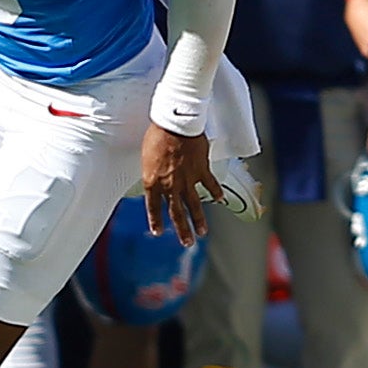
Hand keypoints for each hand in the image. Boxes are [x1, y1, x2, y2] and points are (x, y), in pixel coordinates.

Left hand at [142, 123, 218, 246]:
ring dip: (199, 220)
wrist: (175, 124)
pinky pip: (210, 185)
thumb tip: (156, 177)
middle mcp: (170, 185)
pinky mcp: (201, 170)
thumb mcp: (147, 156)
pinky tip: (220, 199)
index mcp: (153, 182)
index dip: (155, 220)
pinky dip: (215, 192)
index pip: (153, 207)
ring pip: (194, 205)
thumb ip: (153, 171)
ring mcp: (187, 180)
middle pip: (176, 213)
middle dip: (182, 230)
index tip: (158, 232)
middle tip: (186, 242)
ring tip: (202, 232)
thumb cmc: (157, 135)